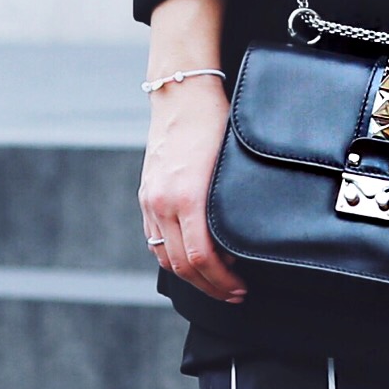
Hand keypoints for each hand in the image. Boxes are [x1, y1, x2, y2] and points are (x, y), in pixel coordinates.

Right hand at [142, 80, 246, 302]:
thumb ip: (229, 206)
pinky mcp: (146, 195)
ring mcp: (150, 200)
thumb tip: (242, 242)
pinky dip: (172, 257)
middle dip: (210, 286)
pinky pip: (154, 239)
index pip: (201, 258)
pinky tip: (191, 259)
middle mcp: (162, 203)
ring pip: (164, 257)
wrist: (181, 95)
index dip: (222, 282)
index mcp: (186, 197)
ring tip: (215, 282)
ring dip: (190, 277)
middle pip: (182, 266)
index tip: (240, 288)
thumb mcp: (229, 166)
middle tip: (234, 293)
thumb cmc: (212, 122)